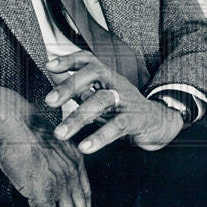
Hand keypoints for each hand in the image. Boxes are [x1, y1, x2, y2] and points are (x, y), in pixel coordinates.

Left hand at [45, 51, 185, 153]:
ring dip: (78, 117)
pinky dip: (99, 137)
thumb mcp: (98, 96)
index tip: (49, 65)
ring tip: (60, 134)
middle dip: (70, 85)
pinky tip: (84, 147)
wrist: (157, 123)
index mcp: (106, 76)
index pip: (88, 60)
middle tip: (49, 101)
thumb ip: (78, 88)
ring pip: (102, 100)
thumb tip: (52, 76)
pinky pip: (117, 126)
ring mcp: (127, 100)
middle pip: (94, 73)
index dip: (69, 59)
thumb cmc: (122, 109)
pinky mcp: (136, 120)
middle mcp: (116, 83)